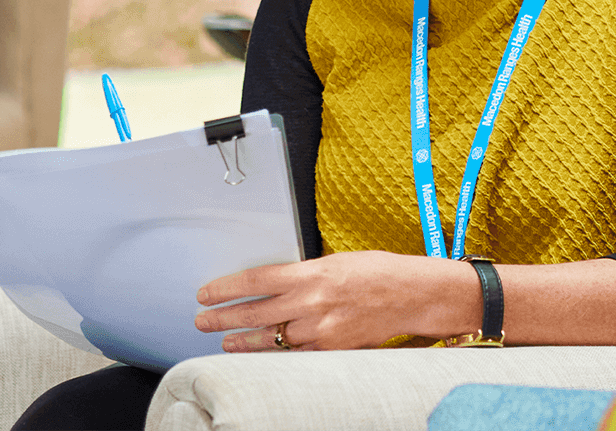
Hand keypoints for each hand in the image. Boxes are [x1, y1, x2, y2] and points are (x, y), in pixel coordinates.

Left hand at [193, 250, 477, 351]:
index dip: (226, 289)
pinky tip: (261, 355)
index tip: (206, 293)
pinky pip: (295, 354)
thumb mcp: (338, 260)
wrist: (414, 295)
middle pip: (255, 314)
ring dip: (243, 341)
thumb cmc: (380, 272)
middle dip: (224, 318)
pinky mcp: (332, 349)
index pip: (257, 281)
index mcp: (313, 273)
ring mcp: (322, 330)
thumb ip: (306, 273)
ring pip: (271, 339)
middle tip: (202, 320)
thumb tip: (277, 282)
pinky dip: (275, 355)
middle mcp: (313, 303)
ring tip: (225, 341)